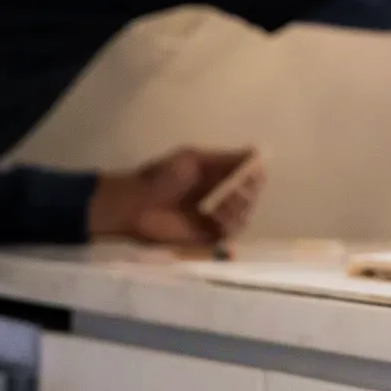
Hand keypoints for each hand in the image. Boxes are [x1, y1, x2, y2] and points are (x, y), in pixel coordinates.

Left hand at [87, 147, 263, 245]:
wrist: (135, 204)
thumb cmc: (160, 177)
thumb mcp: (192, 159)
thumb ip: (224, 159)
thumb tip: (256, 152)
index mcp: (217, 175)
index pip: (248, 176)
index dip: (254, 175)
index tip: (254, 174)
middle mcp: (219, 196)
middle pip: (249, 196)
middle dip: (248, 193)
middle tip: (237, 191)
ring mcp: (214, 218)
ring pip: (243, 216)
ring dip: (240, 209)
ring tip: (224, 206)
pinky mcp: (207, 238)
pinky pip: (230, 234)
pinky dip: (231, 225)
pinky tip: (219, 218)